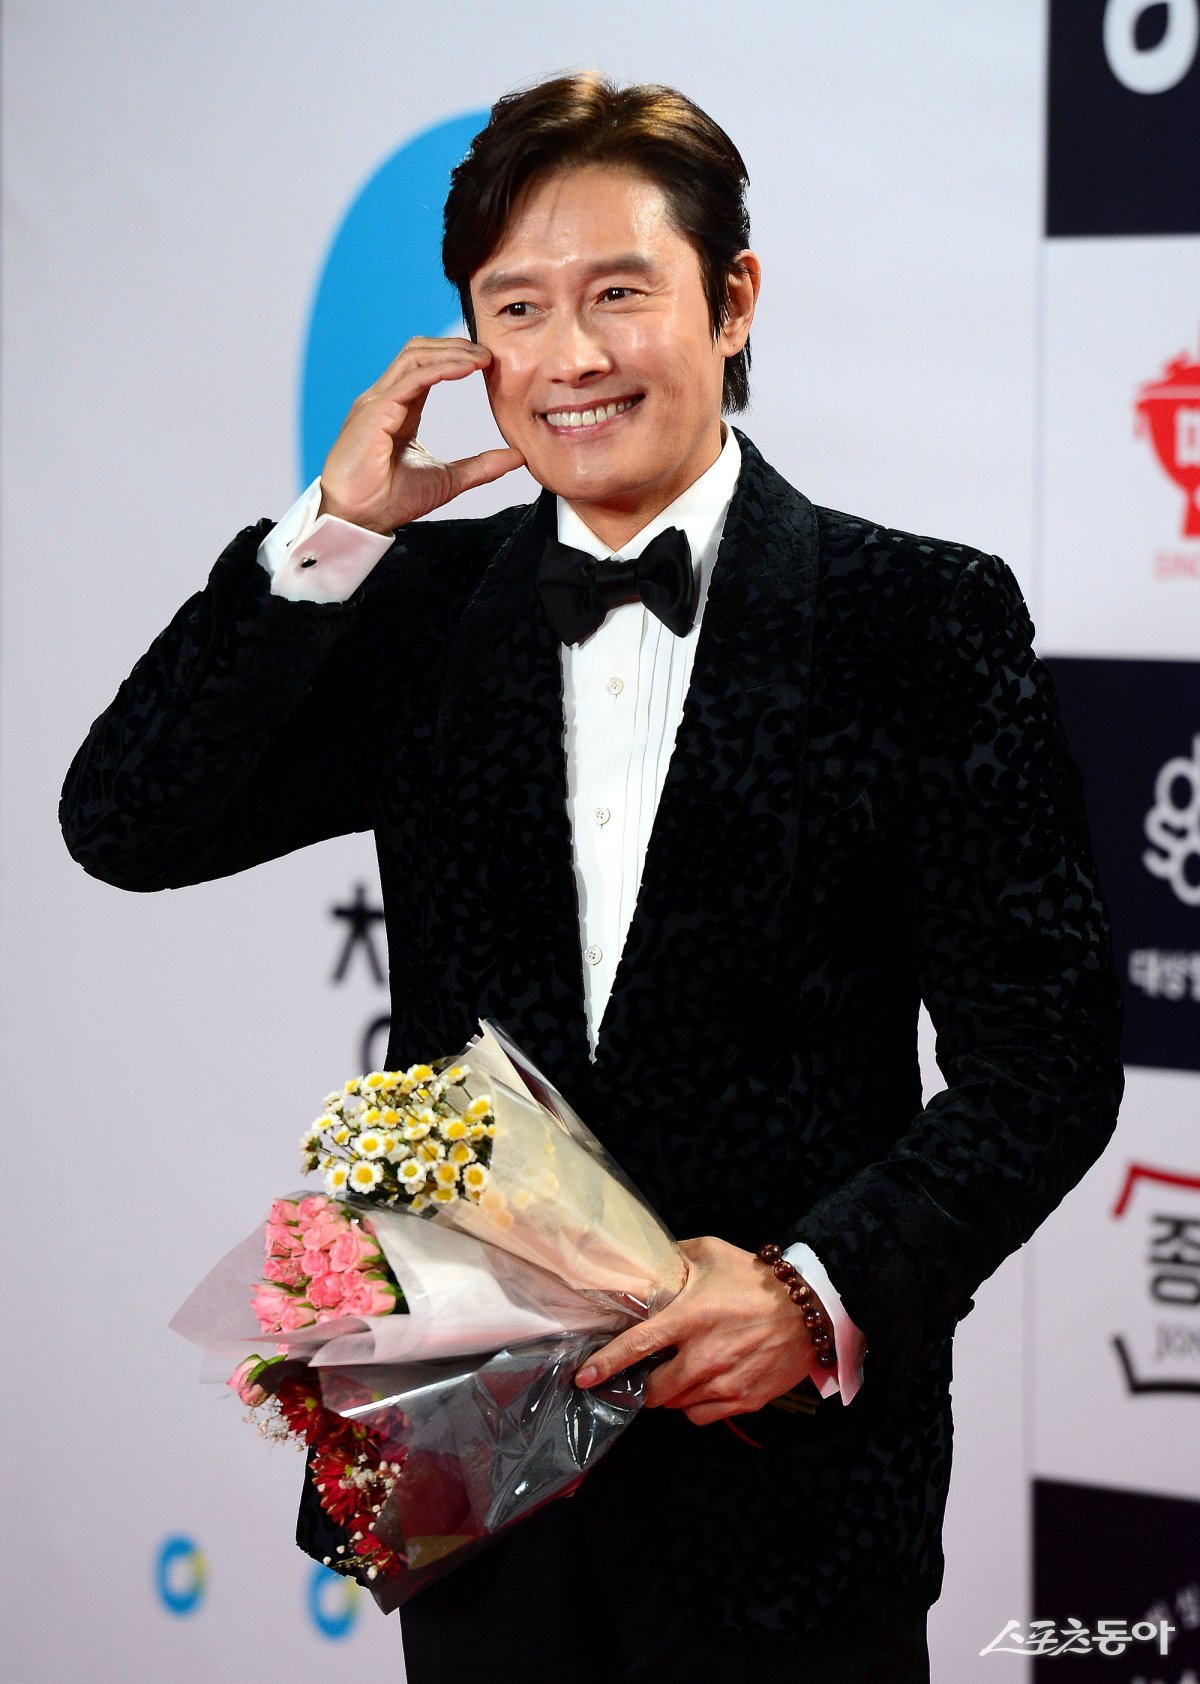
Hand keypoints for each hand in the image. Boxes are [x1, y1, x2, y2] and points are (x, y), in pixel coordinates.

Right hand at [318, 337, 524, 532]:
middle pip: (418, 351)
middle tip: (489, 354)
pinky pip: (411, 379)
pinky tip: (465, 369)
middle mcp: (385, 398)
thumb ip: (481, 466)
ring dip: (450, 352)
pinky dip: (440, 369)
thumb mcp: (449, 479)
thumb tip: (517, 456)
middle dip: (455, 346)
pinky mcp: (374, 412)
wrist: (359, 520)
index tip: (489, 363)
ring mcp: (376, 402)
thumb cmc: (389, 500)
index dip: (456, 358)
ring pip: (414, 357)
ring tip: (481, 358)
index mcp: (399, 408)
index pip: (426, 366)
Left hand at [575, 1235, 821, 1425]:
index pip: (638, 1346)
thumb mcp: (713, 1254)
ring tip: (683, 1371)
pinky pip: (703, 1416)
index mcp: (690, 1318)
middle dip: (646, 1382)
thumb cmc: (757, 1279)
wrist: (810, 1308)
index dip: (606, 1364)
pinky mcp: (744, 1400)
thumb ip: (677, 1257)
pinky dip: (696, 1405)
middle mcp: (704, 1356)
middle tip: (653, 1367)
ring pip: (677, 1405)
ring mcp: (725, 1382)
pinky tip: (704, 1385)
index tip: (584, 1377)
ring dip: (672, 1393)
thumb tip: (648, 1262)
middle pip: (654, 1390)